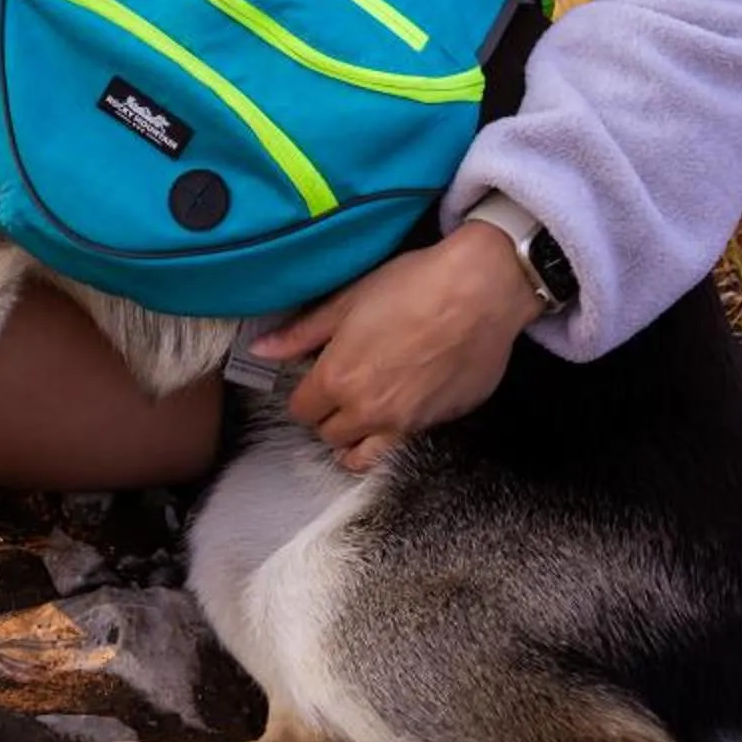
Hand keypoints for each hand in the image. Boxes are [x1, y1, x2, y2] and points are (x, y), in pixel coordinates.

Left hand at [252, 222, 544, 471]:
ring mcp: (407, 424)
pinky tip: (401, 409)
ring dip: (357, 441)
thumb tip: (261, 350)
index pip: (301, 411)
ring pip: (366, 455)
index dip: (304, 394)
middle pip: (330, 435)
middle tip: (339, 392)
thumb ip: (301, 333)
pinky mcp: (441, 423)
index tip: (313, 379)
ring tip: (361, 418)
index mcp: (337, 380)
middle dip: (329, 417)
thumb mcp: (347, 301)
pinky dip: (395, 437)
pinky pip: (406, 445)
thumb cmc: (412, 286)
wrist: (480, 291)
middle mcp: (368, 412)